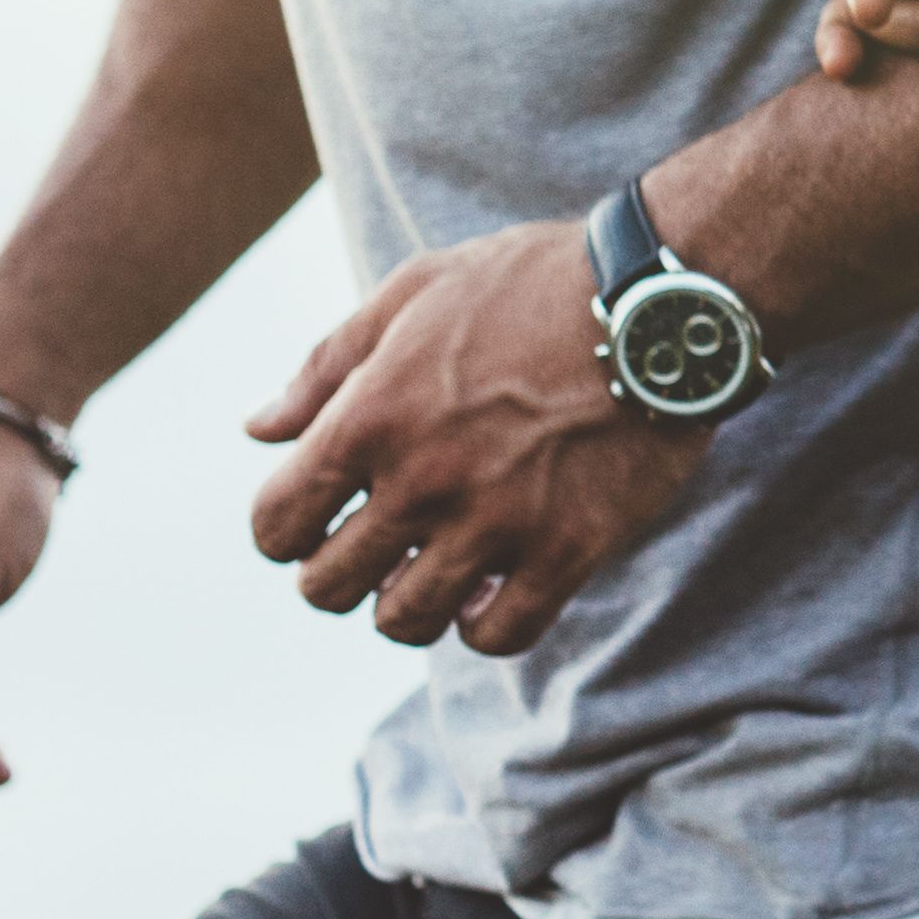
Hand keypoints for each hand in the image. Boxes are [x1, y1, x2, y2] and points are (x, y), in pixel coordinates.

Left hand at [246, 222, 704, 656]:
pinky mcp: (566, 549)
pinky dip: (483, 623)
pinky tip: (495, 582)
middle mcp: (423, 480)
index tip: (319, 515)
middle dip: (339, 571)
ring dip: (408, 600)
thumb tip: (260, 429)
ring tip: (435, 562)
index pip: (276, 526)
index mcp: (372, 416)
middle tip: (377, 542)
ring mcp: (497, 522)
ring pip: (405, 622)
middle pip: (328, 588)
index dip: (285, 528)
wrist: (658, 298)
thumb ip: (329, 365)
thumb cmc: (532, 281)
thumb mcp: (417, 291)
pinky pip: (498, 636)